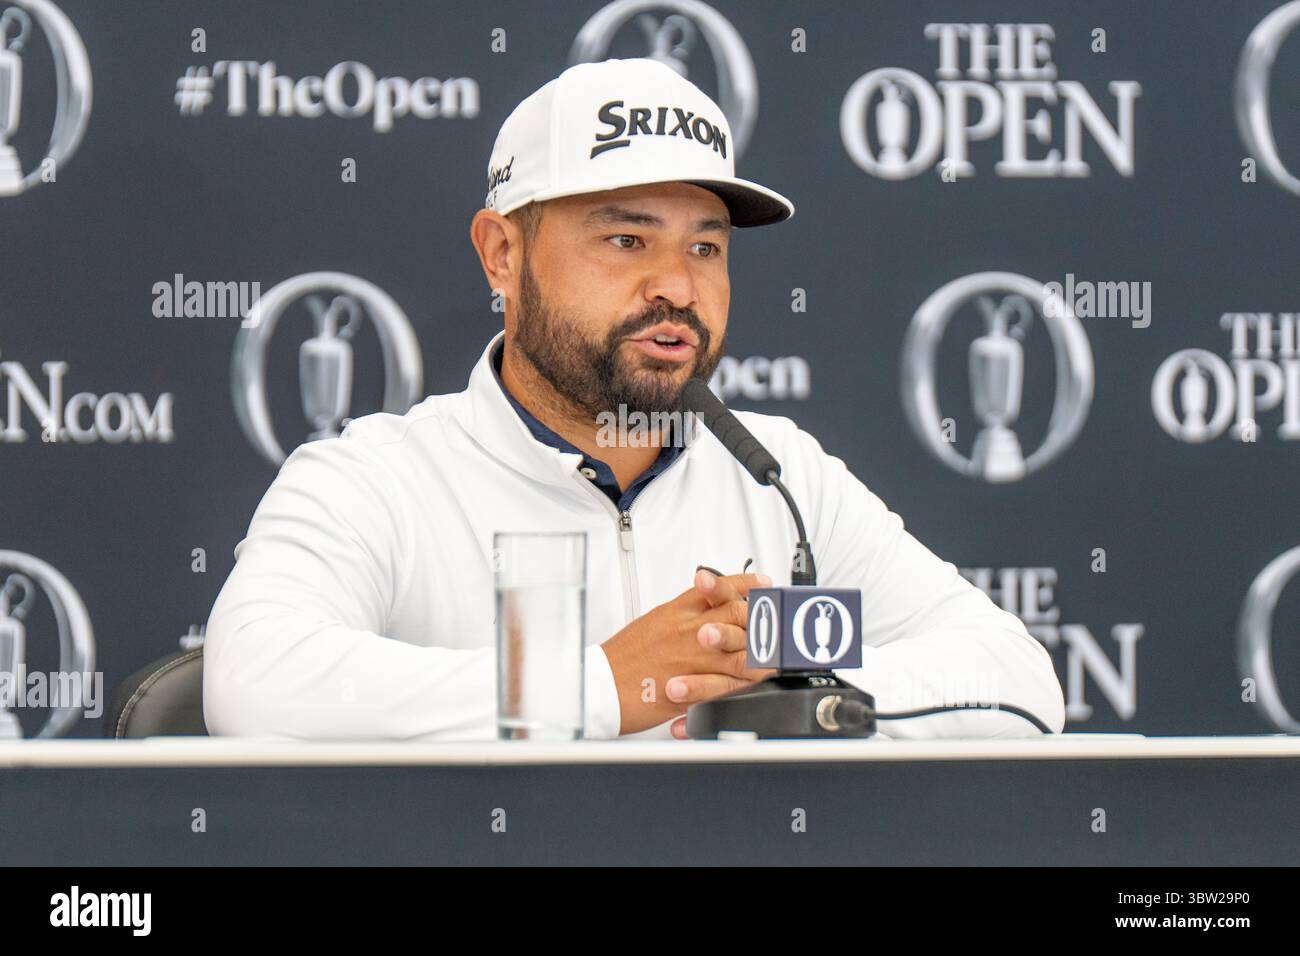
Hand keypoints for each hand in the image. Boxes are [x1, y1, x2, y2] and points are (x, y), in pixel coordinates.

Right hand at [600, 569, 776, 734]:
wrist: (601, 685)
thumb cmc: (621, 659)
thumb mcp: (652, 623)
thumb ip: (681, 615)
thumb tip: (704, 610)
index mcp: (675, 611)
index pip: (716, 587)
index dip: (744, 583)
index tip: (761, 582)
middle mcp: (686, 630)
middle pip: (734, 612)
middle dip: (761, 615)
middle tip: (777, 617)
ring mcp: (691, 658)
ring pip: (739, 649)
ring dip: (762, 651)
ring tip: (776, 652)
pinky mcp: (692, 686)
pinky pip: (727, 683)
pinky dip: (747, 681)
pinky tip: (760, 679)